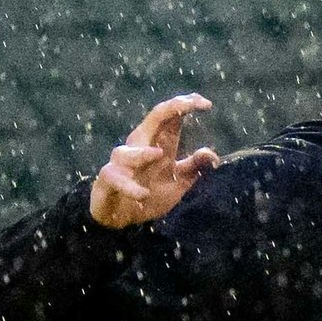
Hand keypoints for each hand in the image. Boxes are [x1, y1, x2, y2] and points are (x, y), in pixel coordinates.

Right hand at [90, 94, 216, 228]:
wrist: (122, 217)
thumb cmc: (150, 193)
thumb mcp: (178, 182)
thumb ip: (194, 167)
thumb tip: (213, 156)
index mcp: (159, 145)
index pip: (170, 118)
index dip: (185, 106)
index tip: (206, 103)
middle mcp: (140, 147)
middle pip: (153, 120)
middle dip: (171, 109)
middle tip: (190, 104)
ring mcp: (121, 163)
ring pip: (127, 151)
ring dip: (142, 154)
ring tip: (159, 155)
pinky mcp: (108, 179)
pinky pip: (115, 178)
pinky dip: (129, 187)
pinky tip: (142, 194)